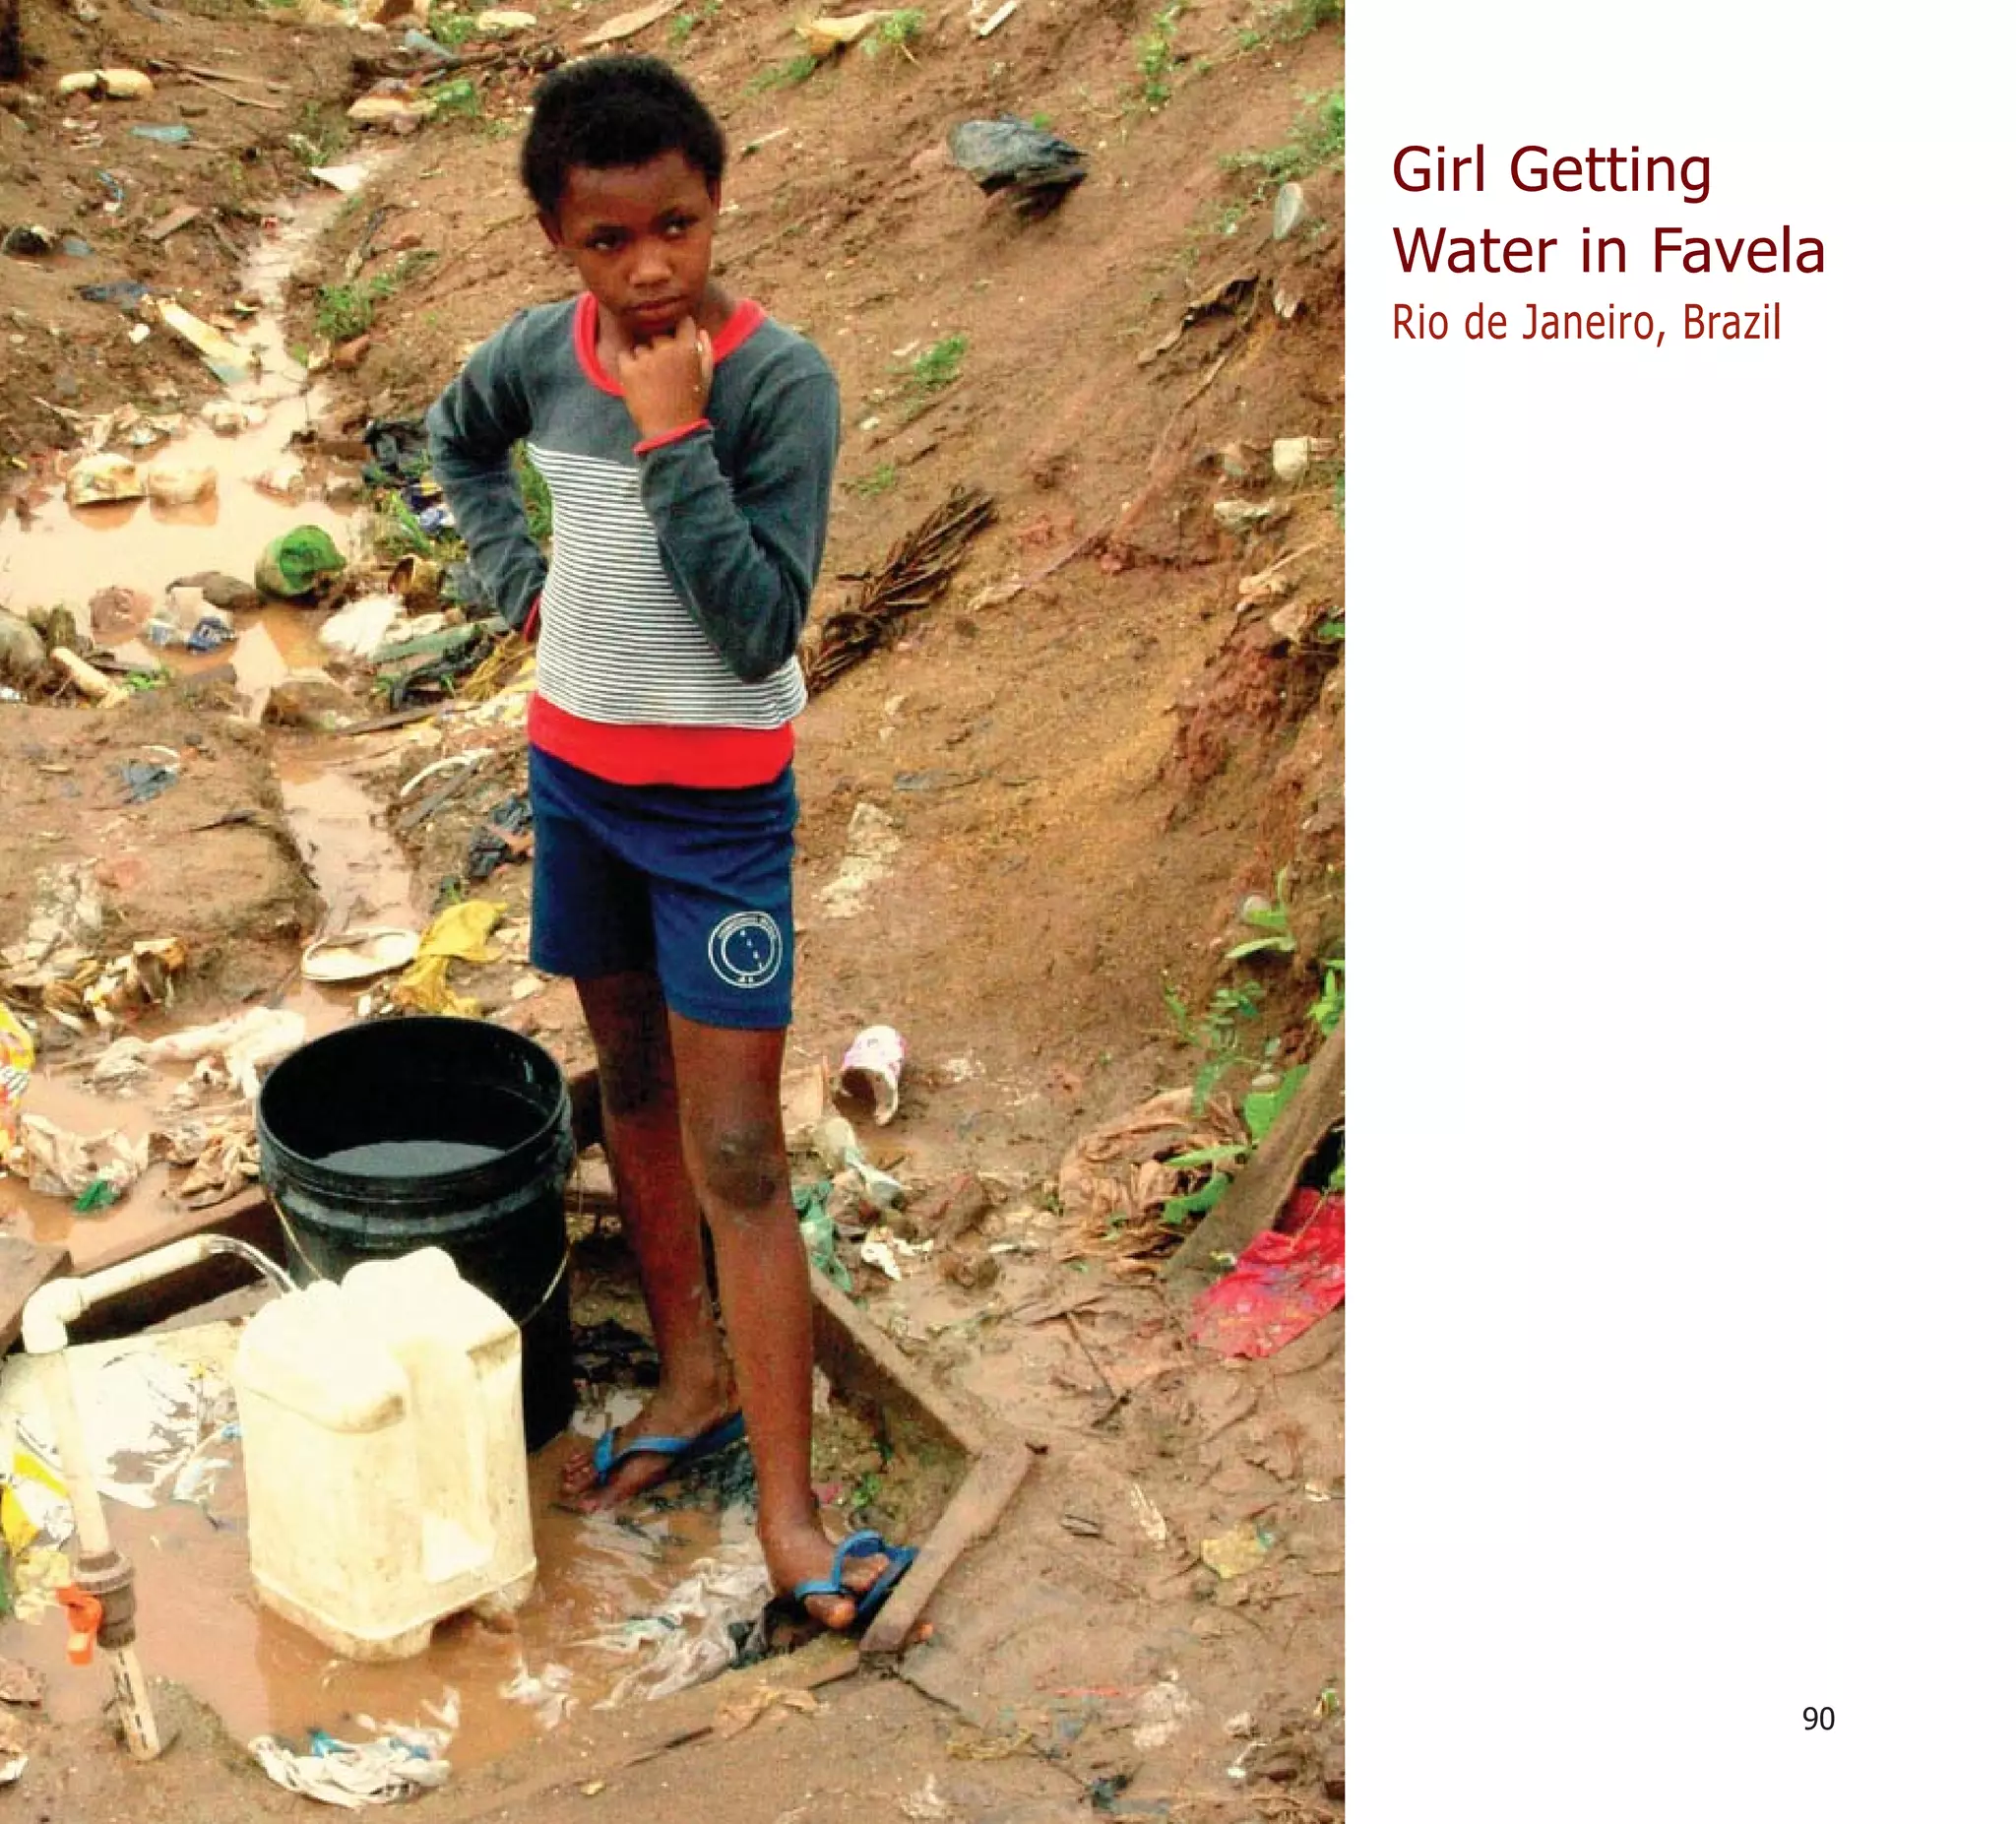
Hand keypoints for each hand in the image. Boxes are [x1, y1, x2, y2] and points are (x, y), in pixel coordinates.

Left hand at [616, 318, 713, 441]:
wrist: (670, 430)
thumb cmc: (690, 404)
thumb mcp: (706, 378)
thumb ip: (706, 351)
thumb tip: (700, 331)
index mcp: (687, 349)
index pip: (683, 322)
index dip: (681, 329)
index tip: (679, 339)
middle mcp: (665, 349)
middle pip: (658, 336)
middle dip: (660, 349)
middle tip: (664, 371)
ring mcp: (645, 359)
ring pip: (641, 347)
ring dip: (644, 359)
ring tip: (651, 380)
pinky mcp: (628, 370)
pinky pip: (625, 356)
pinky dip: (629, 365)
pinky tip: (638, 381)